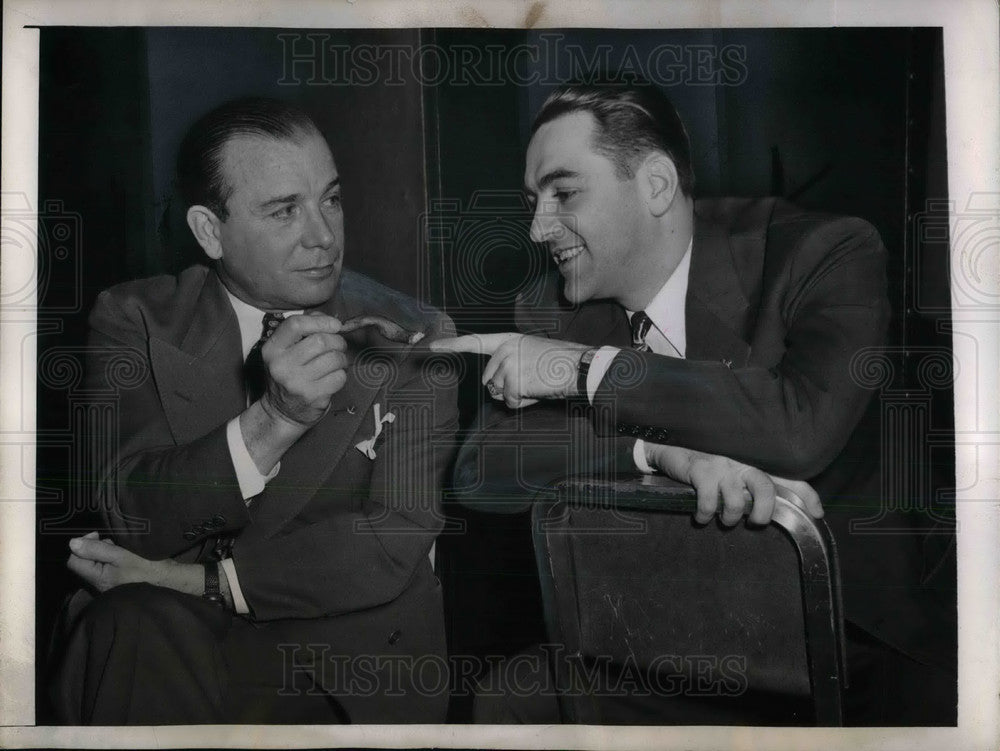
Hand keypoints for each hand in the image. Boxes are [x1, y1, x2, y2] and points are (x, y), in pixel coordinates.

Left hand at [66, 532, 198, 594]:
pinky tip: (123, 556)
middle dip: (93, 548)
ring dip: (102, 552)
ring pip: (94, 564)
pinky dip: (110, 559)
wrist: (169, 581)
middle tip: (111, 541)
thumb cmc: (147, 568)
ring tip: (119, 548)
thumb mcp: (121, 555)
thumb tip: (72, 543)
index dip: (81, 545)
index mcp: (97, 577)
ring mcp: (107, 584)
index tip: (98, 535)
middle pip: (83, 562)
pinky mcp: (116, 583)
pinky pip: (104, 568)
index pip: (73, 561)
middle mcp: (98, 583)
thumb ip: (97, 549)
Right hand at [261, 312, 348, 426]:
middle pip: (321, 341)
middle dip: (337, 341)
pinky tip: (332, 378)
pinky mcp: (313, 396)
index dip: (321, 321)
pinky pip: (339, 377)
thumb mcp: (284, 352)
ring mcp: (297, 383)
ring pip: (334, 359)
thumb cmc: (288, 375)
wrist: (281, 412)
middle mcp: (282, 365)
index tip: (335, 325)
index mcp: (272, 349)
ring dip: (341, 359)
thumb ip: (303, 330)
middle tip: (338, 347)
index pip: (296, 324)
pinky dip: (341, 375)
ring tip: (336, 363)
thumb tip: (329, 320)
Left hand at [431, 333, 588, 407]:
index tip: (431, 346)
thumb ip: (510, 363)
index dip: (452, 345)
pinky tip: (538, 390)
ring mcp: (508, 364)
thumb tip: (494, 386)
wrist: (580, 366)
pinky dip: (524, 403)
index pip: (475, 342)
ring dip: (516, 395)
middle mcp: (504, 349)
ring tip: (536, 384)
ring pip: (498, 393)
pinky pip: (510, 402)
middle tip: (532, 380)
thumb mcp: (530, 354)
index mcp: (508, 340)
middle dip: (506, 387)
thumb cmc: (559, 362)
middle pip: (489, 380)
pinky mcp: (514, 380)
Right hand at [644, 444, 823, 524]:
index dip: (806, 495)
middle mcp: (742, 461)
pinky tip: (701, 516)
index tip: (817, 513)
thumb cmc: (705, 463)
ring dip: (730, 517)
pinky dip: (706, 515)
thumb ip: (751, 485)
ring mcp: (721, 465)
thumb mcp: (732, 470)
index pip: (789, 475)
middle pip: (766, 489)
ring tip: (722, 518)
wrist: (670, 448)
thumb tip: (768, 510)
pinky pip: (710, 502)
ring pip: (737, 501)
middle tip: (755, 523)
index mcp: (754, 462)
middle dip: (763, 513)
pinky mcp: (701, 470)